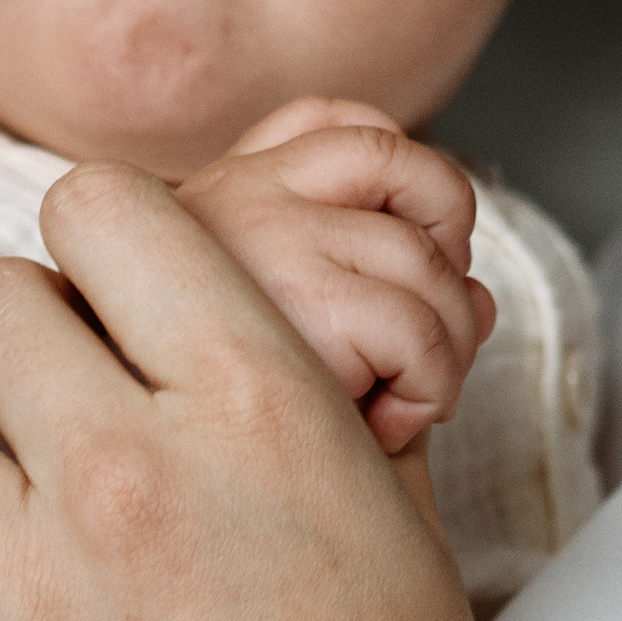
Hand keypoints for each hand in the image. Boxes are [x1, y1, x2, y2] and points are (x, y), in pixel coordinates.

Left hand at [0, 164, 563, 620]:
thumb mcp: (396, 510)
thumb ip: (309, 386)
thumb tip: (239, 312)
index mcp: (259, 400)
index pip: (103, 208)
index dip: (104, 245)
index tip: (118, 304)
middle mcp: (127, 469)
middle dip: (23, 338)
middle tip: (60, 410)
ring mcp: (20, 586)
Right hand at [174, 99, 494, 451]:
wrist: (140, 499)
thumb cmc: (214, 430)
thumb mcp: (280, 335)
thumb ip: (381, 294)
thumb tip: (481, 301)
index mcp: (221, 191)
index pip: (337, 121)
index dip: (411, 181)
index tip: (414, 253)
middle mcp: (234, 193)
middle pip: (410, 168)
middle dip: (452, 259)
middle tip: (427, 345)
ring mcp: (262, 237)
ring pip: (428, 262)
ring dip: (447, 349)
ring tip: (403, 404)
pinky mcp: (294, 303)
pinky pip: (417, 331)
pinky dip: (428, 389)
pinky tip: (383, 428)